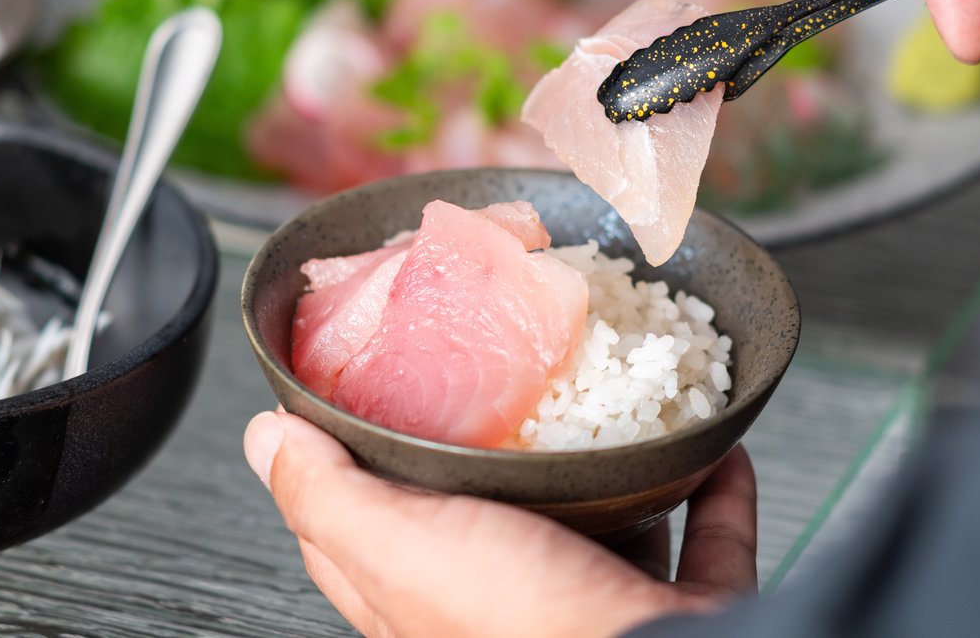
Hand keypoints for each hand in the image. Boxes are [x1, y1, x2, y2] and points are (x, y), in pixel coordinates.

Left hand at [244, 411, 756, 637]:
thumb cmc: (529, 630)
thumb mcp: (404, 548)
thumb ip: (332, 496)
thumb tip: (263, 437)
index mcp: (430, 592)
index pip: (370, 523)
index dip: (354, 459)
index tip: (361, 391)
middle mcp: (507, 599)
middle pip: (490, 510)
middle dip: (494, 445)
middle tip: (499, 368)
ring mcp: (595, 602)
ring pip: (599, 520)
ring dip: (607, 460)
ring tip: (604, 387)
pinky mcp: (676, 606)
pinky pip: (702, 535)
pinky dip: (712, 489)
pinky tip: (715, 444)